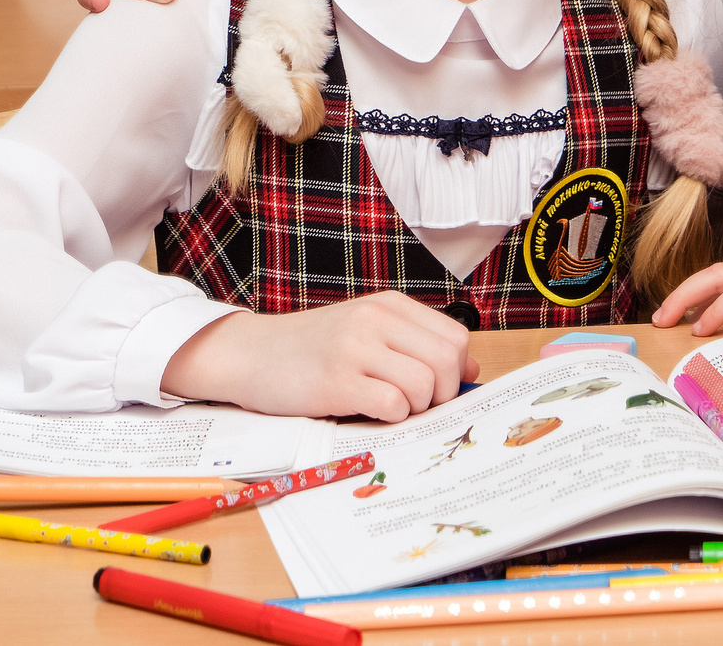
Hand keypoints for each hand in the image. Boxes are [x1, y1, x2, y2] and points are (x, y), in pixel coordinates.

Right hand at [160, 294, 476, 419]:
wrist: (251, 354)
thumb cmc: (312, 349)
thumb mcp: (367, 332)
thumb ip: (415, 345)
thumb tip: (472, 370)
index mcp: (389, 305)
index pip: (455, 337)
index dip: (456, 371)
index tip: (437, 388)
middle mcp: (376, 320)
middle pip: (447, 361)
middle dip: (442, 393)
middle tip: (417, 404)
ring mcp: (355, 349)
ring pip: (423, 384)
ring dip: (415, 407)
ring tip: (389, 407)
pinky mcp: (336, 381)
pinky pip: (392, 404)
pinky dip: (391, 417)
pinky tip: (370, 411)